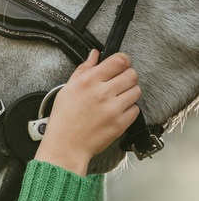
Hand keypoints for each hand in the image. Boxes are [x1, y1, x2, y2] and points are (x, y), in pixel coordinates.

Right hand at [35, 50, 140, 174]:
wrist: (66, 145)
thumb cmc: (64, 119)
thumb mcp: (68, 88)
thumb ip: (84, 69)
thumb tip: (94, 54)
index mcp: (89, 81)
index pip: (119, 60)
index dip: (123, 60)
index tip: (121, 65)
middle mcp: (103, 92)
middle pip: (132, 74)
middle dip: (128, 76)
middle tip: (120, 83)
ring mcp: (113, 108)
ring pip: (136, 91)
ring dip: (129, 93)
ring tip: (118, 99)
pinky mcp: (121, 123)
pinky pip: (136, 109)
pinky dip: (129, 110)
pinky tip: (117, 112)